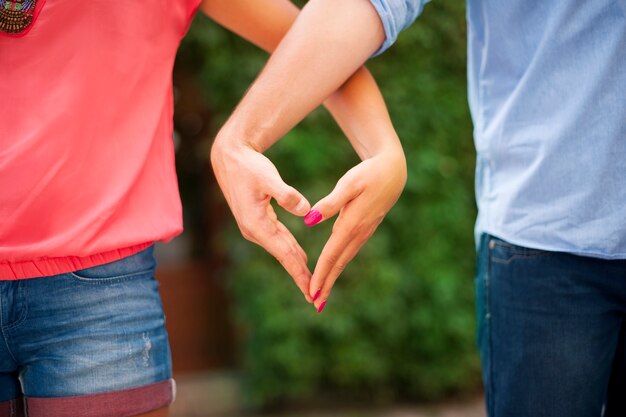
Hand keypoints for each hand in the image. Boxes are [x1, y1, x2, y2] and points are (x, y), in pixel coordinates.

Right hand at [210, 134, 313, 301]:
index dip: (299, 273)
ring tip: (311, 283)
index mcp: (257, 225)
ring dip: (297, 266)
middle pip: (284, 257)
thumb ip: (287, 195)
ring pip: (282, 250)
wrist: (230, 157)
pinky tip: (301, 259)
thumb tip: (306, 211)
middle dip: (300, 276)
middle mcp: (255, 231)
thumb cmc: (249, 166)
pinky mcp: (259, 221)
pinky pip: (280, 240)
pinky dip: (291, 251)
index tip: (311, 291)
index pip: (284, 254)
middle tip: (317, 296)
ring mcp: (256, 227)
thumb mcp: (268, 177)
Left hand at [305, 147, 406, 311]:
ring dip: (333, 277)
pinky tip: (334, 270)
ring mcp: (364, 232)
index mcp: (352, 224)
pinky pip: (349, 251)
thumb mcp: (348, 183)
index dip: (321, 273)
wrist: (392, 170)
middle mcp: (359, 232)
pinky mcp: (366, 228)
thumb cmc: (368, 173)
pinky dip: (339, 264)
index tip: (312, 291)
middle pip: (339, 263)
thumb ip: (330, 203)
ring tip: (322, 294)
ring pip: (345, 259)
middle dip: (327, 284)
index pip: (332, 254)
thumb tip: (310, 221)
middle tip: (315, 304)